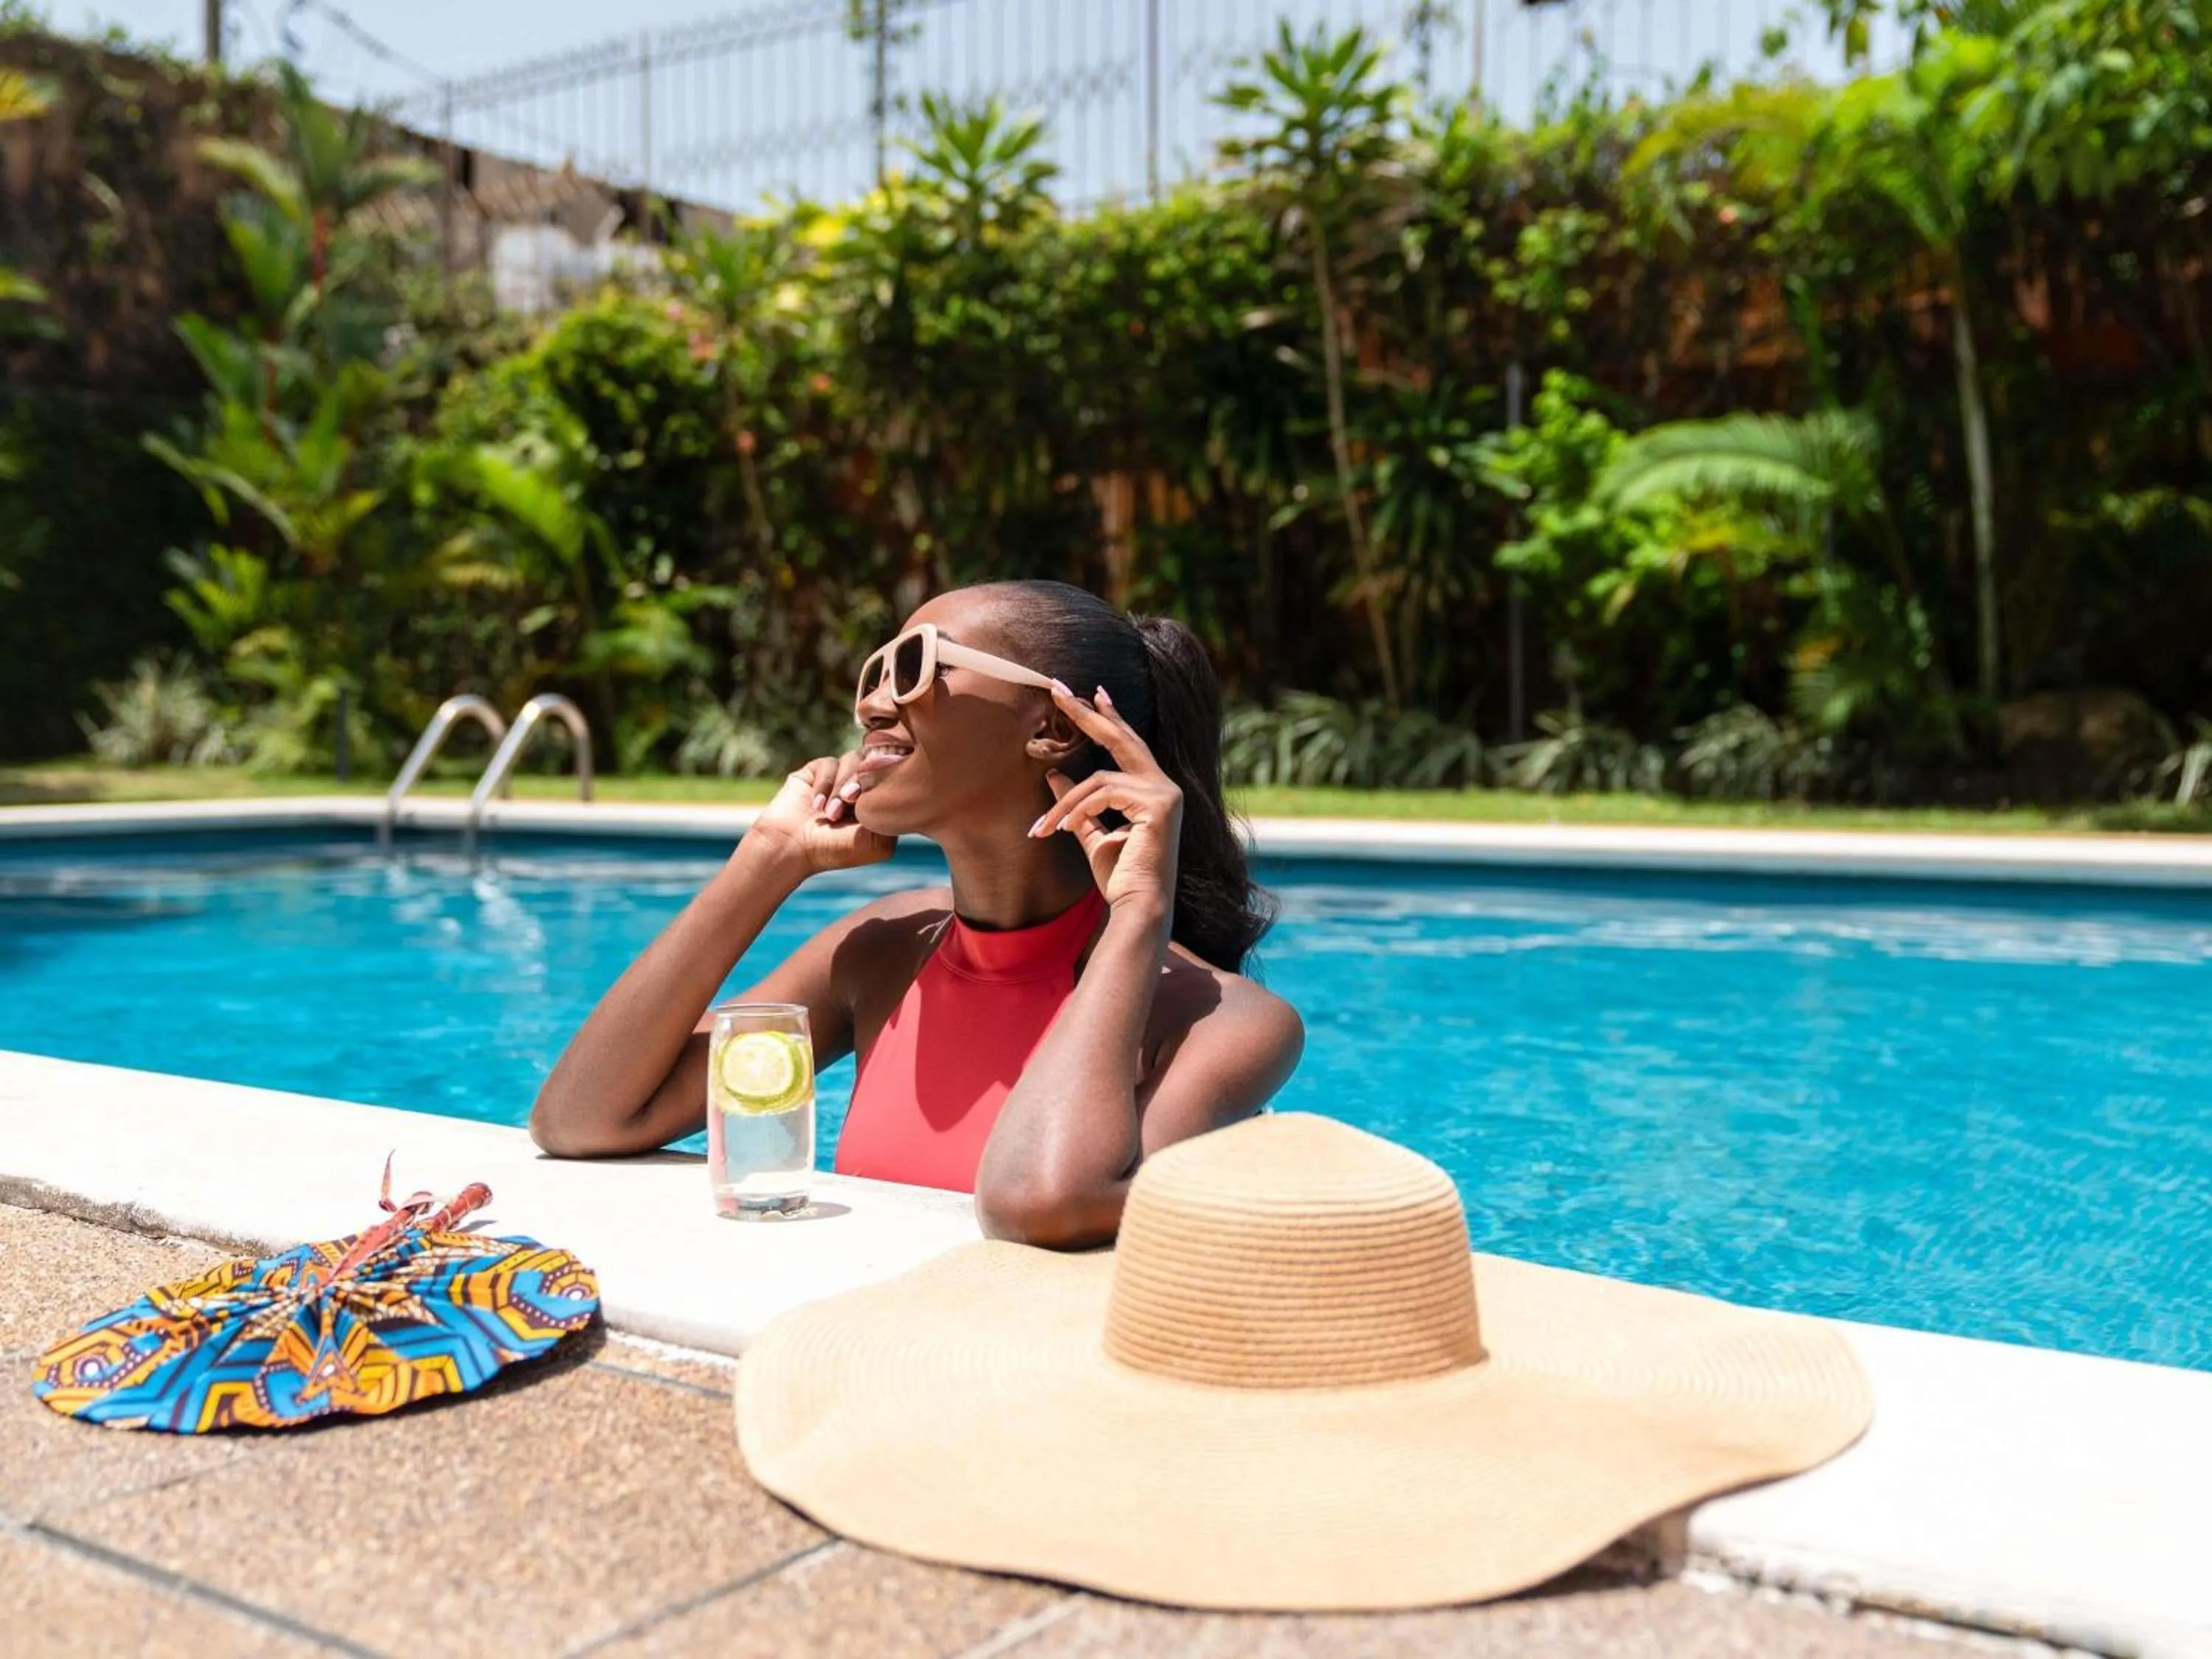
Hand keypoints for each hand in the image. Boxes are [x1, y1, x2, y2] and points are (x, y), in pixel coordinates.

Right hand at [744, 755, 896, 876]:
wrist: (791, 847)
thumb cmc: (834, 850)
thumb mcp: (877, 842)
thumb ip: (895, 815)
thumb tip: (908, 786)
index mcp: (879, 803)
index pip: (895, 777)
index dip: (887, 781)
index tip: (873, 799)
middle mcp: (861, 787)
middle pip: (876, 763)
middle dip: (862, 783)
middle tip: (850, 801)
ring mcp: (840, 777)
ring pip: (854, 760)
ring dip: (841, 786)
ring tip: (830, 813)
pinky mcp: (818, 770)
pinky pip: (830, 763)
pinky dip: (824, 785)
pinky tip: (816, 807)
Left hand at [1029, 684, 1181, 916]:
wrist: (1139, 907)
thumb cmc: (1121, 878)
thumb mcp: (1091, 834)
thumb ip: (1077, 805)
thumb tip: (1053, 774)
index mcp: (1153, 792)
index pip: (1130, 746)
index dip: (1111, 718)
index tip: (1094, 694)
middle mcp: (1164, 787)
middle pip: (1122, 740)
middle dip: (1088, 714)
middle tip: (1058, 689)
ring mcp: (1164, 794)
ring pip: (1099, 779)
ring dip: (1064, 803)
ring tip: (1042, 827)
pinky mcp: (1157, 805)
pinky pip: (1102, 793)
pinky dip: (1075, 810)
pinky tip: (1059, 828)